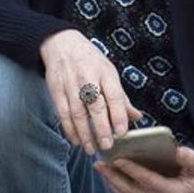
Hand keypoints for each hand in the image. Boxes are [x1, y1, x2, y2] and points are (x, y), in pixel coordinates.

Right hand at [39, 30, 130, 153]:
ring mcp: (70, 85)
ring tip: (91, 148)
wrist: (61, 44)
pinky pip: (63, 113)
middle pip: (96, 107)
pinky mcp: (56, 91)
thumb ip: (121, 97)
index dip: (119, 115)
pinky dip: (69, 129)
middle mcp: (88, 78)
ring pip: (77, 113)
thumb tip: (136, 117)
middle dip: (102, 128)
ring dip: (84, 133)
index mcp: (105, 73)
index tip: (122, 132)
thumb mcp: (109, 72)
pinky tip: (76, 140)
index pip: (114, 96)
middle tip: (107, 146)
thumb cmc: (90, 60)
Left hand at [97, 144, 193, 192]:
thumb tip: (179, 150)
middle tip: (99, 163)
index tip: (118, 160)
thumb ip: (193, 159)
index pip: (147, 180)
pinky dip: (119, 186)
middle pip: (131, 191)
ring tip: (101, 168)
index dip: (132, 170)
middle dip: (113, 177)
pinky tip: (112, 176)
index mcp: (173, 191)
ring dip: (113, 183)